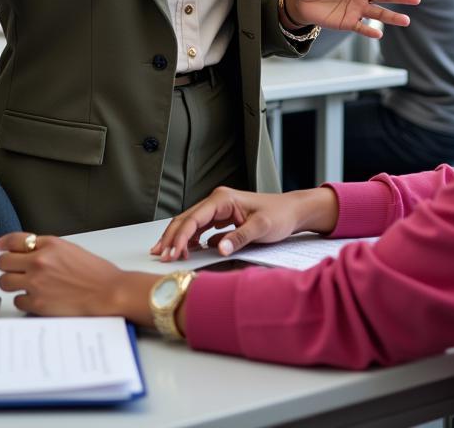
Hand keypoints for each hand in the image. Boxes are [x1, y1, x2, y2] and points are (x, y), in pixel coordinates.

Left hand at [0, 232, 156, 323]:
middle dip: (6, 266)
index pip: (14, 240)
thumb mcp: (70, 249)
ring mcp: (37, 283)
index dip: (3, 243)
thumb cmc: (96, 273)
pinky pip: (17, 301)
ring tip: (23, 286)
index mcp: (49, 244)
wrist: (109, 292)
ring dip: (11, 283)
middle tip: (13, 270)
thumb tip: (27, 252)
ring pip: (4, 282)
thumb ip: (47, 249)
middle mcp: (40, 261)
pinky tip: (36, 298)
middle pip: (3, 262)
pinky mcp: (38, 303)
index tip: (0, 246)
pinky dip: (24, 301)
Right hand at [150, 185, 338, 261]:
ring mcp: (218, 209)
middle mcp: (216, 201)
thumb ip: (239, 238)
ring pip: (190, 223)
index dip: (180, 236)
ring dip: (177, 238)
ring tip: (166, 254)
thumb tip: (218, 249)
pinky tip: (184, 250)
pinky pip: (199, 228)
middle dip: (171, 237)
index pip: (193, 218)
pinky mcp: (221, 218)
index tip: (172, 253)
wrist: (293, 212)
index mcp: (222, 199)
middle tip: (161, 255)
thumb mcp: (262, 228)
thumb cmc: (280, 216)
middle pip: (186, 219)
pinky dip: (189, 239)